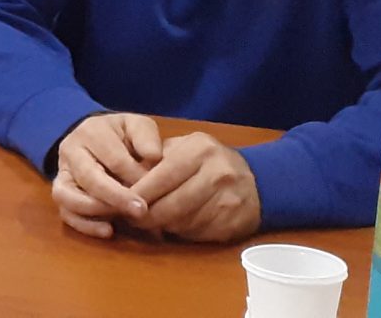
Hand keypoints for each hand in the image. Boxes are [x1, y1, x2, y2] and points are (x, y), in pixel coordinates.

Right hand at [51, 112, 163, 237]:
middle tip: (142, 211)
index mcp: (91, 132)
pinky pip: (66, 214)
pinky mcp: (61, 194)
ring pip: (68, 196)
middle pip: (89, 178)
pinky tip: (108, 231)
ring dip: (97, 211)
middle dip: (116, 197)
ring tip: (123, 219)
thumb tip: (153, 157)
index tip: (159, 189)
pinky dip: (85, 225)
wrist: (98, 138)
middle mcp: (70, 151)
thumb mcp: (136, 126)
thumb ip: (146, 137)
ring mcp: (61, 174)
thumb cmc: (122, 135)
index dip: (136, 177)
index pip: (114, 159)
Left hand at [130, 132, 261, 242]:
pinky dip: (182, 232)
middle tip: (132, 219)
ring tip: (151, 222)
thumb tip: (125, 181)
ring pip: (183, 221)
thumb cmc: (209, 162)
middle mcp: (217, 173)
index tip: (123, 202)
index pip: (162, 175)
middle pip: (172, 203)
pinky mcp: (234, 222)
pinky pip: (197, 232)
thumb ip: (157, 158)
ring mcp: (228, 199)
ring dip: (163, 225)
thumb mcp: (186, 147)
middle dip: (147, 215)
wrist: (258, 181)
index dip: (140, 192)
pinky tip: (176, 226)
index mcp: (200, 150)